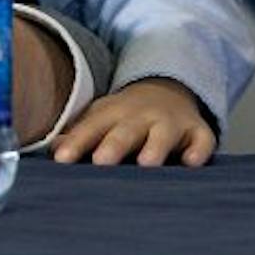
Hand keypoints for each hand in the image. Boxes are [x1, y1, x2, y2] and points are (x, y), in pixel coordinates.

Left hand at [52, 79, 215, 166]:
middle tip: (101, 162)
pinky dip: (198, 150)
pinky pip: (201, 140)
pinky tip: (191, 162)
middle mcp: (141, 116)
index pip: (91, 128)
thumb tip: (53, 151)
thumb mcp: (101, 119)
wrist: (167, 90)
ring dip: (154, 147)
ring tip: (147, 164)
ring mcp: (171, 123)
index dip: (76, 143)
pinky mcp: (198, 132)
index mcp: (112, 114)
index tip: (61, 159)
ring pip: (163, 134)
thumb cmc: (125, 117)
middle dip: (114, 145)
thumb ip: (79, 136)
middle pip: (126, 131)